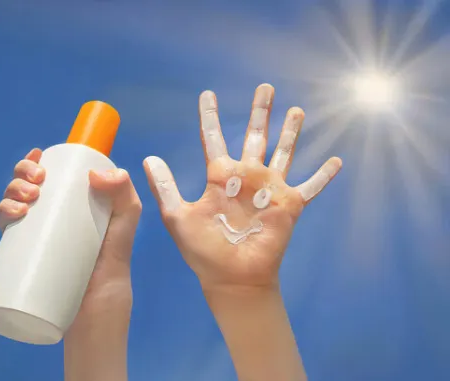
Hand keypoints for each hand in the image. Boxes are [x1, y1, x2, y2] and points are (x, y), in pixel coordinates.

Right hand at [0, 148, 141, 380]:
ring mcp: (32, 237)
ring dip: (11, 191)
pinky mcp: (21, 257)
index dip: (34, 161)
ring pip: (10, 203)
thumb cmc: (110, 265)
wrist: (94, 308)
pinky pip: (4, 230)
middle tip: (38, 182)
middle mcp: (45, 218)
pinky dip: (2, 215)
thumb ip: (125, 194)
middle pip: (25, 185)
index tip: (40, 156)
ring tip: (28, 200)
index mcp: (66, 204)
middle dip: (22, 172)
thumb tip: (98, 173)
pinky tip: (13, 215)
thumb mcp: (124, 224)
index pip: (45, 175)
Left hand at [143, 84, 341, 291]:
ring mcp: (269, 189)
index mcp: (219, 176)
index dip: (210, 116)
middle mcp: (246, 177)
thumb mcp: (178, 215)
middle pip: (255, 136)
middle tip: (265, 87)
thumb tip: (147, 158)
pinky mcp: (289, 205)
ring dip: (291, 132)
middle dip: (261, 112)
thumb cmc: (203, 250)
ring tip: (298, 109)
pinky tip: (337, 159)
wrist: (231, 276)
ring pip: (284, 152)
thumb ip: (165, 186)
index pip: (213, 138)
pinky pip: (311, 186)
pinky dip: (324, 174)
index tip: (208, 94)